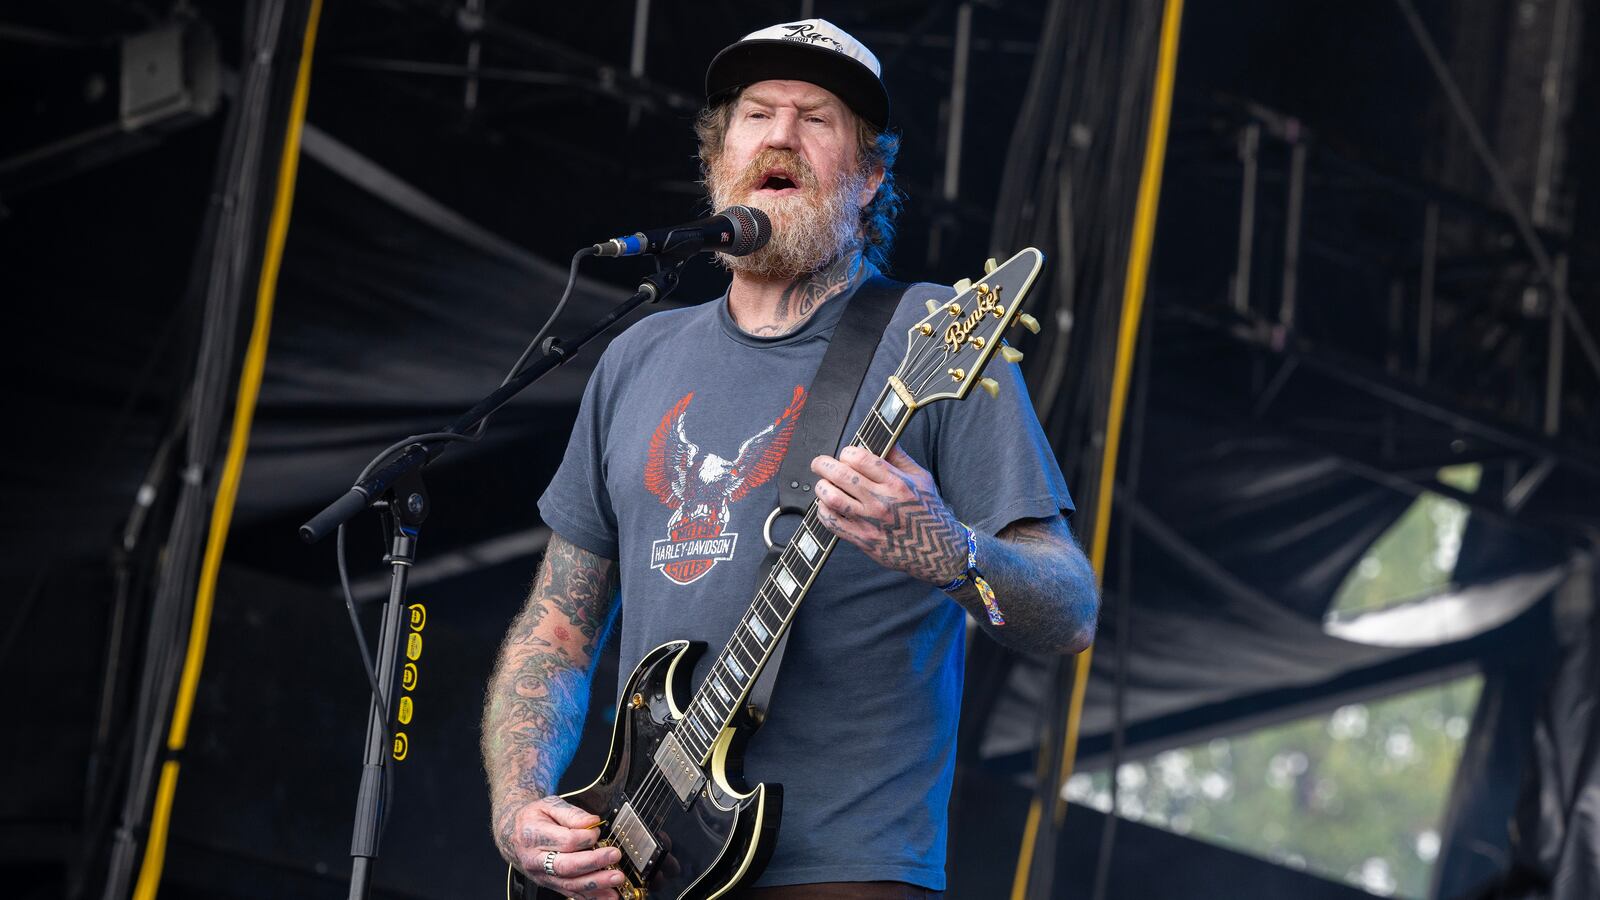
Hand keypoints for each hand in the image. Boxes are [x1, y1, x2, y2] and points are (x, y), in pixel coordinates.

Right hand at [498, 796, 625, 898]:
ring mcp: (542, 875)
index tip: (598, 831)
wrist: (513, 834)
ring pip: (570, 884)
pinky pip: (571, 893)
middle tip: (614, 855)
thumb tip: (592, 821)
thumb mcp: (549, 805)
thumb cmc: (533, 818)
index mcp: (534, 836)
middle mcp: (535, 859)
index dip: (585, 837)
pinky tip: (608, 895)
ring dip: (596, 883)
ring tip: (616, 877)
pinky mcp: (550, 884)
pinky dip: (591, 896)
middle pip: (567, 866)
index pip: (564, 840)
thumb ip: (571, 813)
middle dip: (593, 862)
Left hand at [810, 445, 965, 584]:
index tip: (846, 454)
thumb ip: (900, 458)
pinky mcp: (862, 539)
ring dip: (821, 487)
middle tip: (818, 463)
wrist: (937, 552)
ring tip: (822, 484)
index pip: (860, 458)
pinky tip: (826, 505)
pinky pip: (832, 522)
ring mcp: (870, 522)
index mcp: (896, 483)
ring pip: (832, 498)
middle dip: (823, 464)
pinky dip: (822, 510)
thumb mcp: (922, 479)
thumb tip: (884, 438)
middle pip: (841, 475)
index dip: (847, 452)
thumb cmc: (929, 512)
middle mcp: (881, 501)